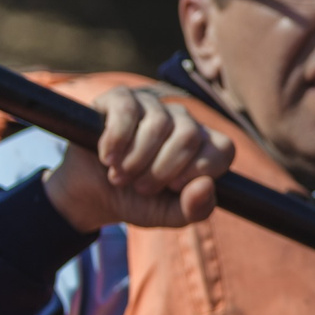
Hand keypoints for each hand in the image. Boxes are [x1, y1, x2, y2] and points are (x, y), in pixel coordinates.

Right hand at [41, 86, 233, 231]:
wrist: (91, 195)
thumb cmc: (137, 201)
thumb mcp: (169, 215)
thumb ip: (195, 208)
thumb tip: (207, 185)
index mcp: (203, 146)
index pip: (223, 148)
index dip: (199, 170)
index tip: (173, 187)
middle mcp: (183, 120)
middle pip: (189, 135)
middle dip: (161, 170)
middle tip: (140, 186)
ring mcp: (152, 105)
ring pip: (158, 124)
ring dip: (135, 160)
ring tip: (120, 176)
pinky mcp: (121, 98)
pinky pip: (127, 110)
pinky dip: (116, 140)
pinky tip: (108, 157)